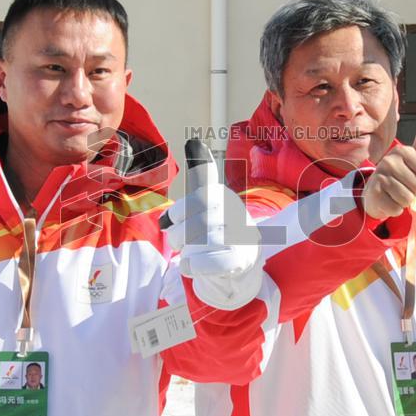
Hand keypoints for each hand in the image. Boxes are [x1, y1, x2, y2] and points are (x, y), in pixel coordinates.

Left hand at [161, 140, 262, 309]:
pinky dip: (193, 265)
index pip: (203, 196)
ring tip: (187, 253)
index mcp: (228, 199)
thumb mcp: (207, 204)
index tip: (171, 221)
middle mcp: (240, 216)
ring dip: (187, 250)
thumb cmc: (216, 234)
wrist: (235, 274)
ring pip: (205, 242)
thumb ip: (201, 175)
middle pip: (200, 220)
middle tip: (176, 242)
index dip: (180, 210)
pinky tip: (190, 266)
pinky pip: (211, 262)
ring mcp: (244, 240)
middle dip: (179, 234)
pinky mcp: (242, 263)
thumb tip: (194, 141)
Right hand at [362, 112, 415, 219]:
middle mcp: (389, 161)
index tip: (411, 174)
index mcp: (401, 151)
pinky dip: (394, 208)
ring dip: (404, 200)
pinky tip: (386, 200)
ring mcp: (379, 177)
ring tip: (394, 193)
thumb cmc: (400, 173)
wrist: (374, 192)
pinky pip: (397, 208)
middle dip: (413, 191)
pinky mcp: (374, 193)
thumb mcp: (414, 156)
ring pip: (408, 198)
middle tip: (401, 185)